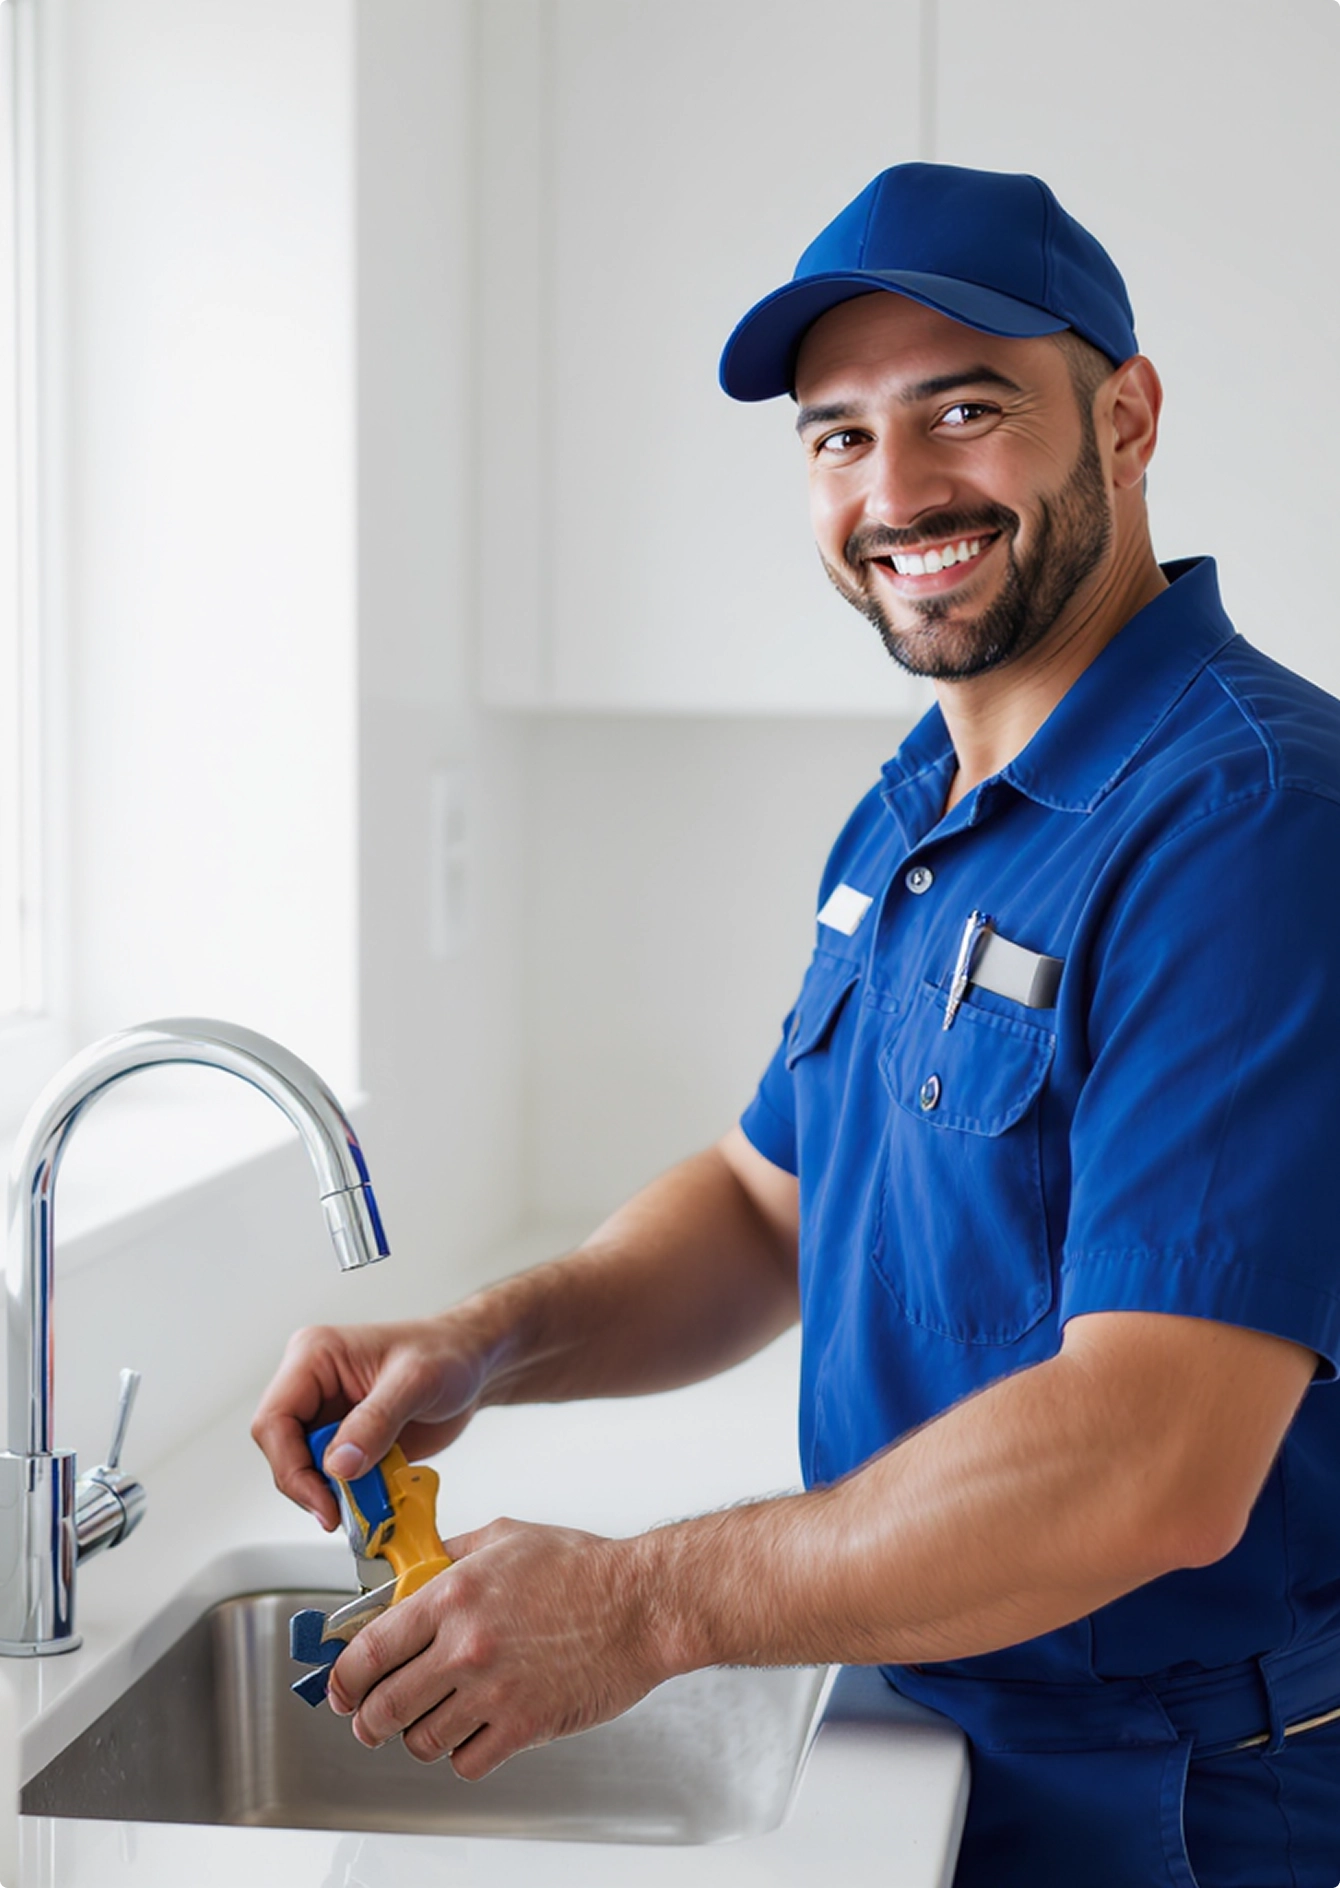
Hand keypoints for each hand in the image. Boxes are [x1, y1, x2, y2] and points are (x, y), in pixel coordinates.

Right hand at [251, 1317, 487, 1528]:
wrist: (475, 1364)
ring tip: (370, 1501)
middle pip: (282, 1450)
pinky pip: (332, 1477)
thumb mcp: (416, 1382)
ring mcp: (328, 1414)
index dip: (291, 1466)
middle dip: (311, 1485)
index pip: (274, 1419)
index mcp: (314, 1356)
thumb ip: (376, 1421)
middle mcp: (312, 1385)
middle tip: (344, 1510)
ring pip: (304, 1469)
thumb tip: (338, 1464)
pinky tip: (376, 1496)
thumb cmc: (448, 1353)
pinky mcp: (345, 1439)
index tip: (323, 1499)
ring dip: (332, 1493)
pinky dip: (350, 1494)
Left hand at [326, 1518, 669, 1777]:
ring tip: (428, 1723)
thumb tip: (410, 1571)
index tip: (341, 1686)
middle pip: (383, 1706)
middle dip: (367, 1719)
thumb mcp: (506, 1536)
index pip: (368, 1649)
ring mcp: (493, 1692)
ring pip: (420, 1740)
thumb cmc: (583, 1568)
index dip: (344, 1677)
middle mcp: (465, 1647)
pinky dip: (462, 1755)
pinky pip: (466, 1762)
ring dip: (417, 1737)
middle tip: (370, 1719)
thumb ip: (450, 1553)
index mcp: (452, 1596)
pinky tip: (473, 1734)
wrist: (642, 1605)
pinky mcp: (523, 1727)